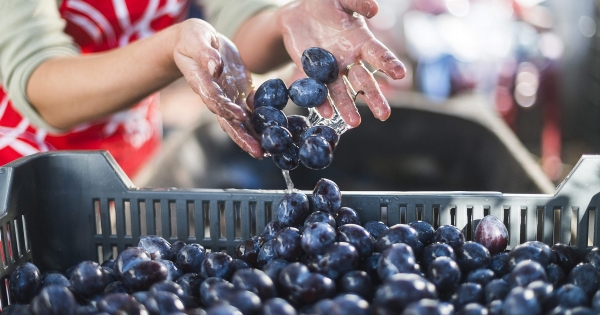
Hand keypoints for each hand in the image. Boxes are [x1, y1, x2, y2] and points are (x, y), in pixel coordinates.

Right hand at [173, 19, 262, 157]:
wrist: (196, 42)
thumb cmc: (192, 38)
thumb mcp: (195, 38)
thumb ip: (204, 53)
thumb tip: (214, 66)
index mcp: (201, 82)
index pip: (213, 98)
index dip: (225, 108)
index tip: (240, 115)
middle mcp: (215, 95)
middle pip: (227, 120)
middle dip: (242, 136)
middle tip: (258, 152)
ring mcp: (228, 97)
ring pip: (240, 121)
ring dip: (252, 137)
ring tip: (267, 153)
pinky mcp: (240, 94)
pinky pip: (251, 111)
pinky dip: (260, 123)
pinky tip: (273, 135)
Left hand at [277, 0, 405, 127]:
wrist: (297, 15)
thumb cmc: (324, 4)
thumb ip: (357, 2)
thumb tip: (374, 9)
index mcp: (361, 42)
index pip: (378, 55)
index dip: (389, 63)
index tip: (400, 74)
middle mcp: (349, 60)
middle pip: (364, 81)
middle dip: (373, 97)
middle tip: (384, 115)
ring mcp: (331, 70)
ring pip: (342, 92)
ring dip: (348, 107)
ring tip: (354, 123)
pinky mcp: (312, 75)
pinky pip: (319, 91)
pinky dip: (322, 102)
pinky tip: (326, 114)